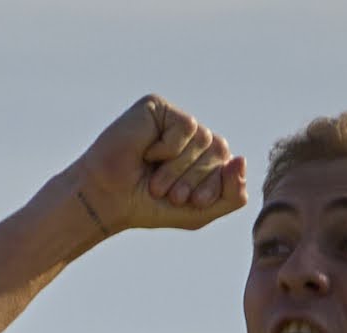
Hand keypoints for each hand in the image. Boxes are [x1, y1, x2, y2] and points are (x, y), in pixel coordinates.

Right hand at [60, 95, 243, 234]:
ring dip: (177, 168)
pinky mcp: (159, 107)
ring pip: (204, 139)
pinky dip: (168, 149)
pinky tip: (146, 152)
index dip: (211, 187)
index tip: (186, 202)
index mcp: (204, 155)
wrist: (105, 200)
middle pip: (219, 150)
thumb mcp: (198, 211)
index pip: (229, 164)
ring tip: (153, 178)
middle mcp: (193, 134)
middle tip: (163, 192)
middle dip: (193, 179)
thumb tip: (242, 159)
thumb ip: (232, 195)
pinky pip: (186, 127)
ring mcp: (176, 119)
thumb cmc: (146, 206)